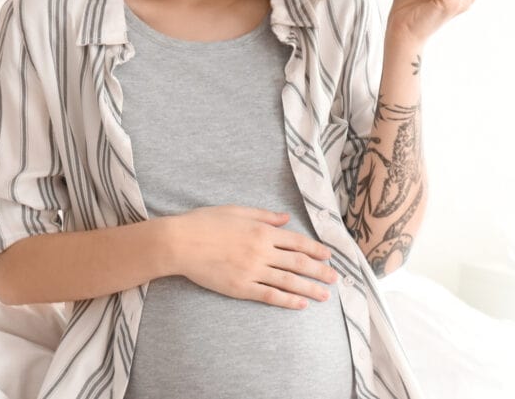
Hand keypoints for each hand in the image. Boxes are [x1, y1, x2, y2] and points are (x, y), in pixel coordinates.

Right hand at [173, 205, 337, 309]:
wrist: (180, 243)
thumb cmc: (205, 222)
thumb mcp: (237, 210)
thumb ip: (264, 215)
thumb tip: (286, 218)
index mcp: (262, 231)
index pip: (296, 242)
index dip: (315, 249)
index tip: (328, 256)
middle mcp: (261, 251)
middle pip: (298, 263)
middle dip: (319, 271)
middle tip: (335, 278)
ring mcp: (252, 271)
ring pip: (288, 282)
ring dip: (309, 289)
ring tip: (324, 295)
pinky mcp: (240, 287)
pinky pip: (269, 295)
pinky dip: (287, 300)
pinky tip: (300, 304)